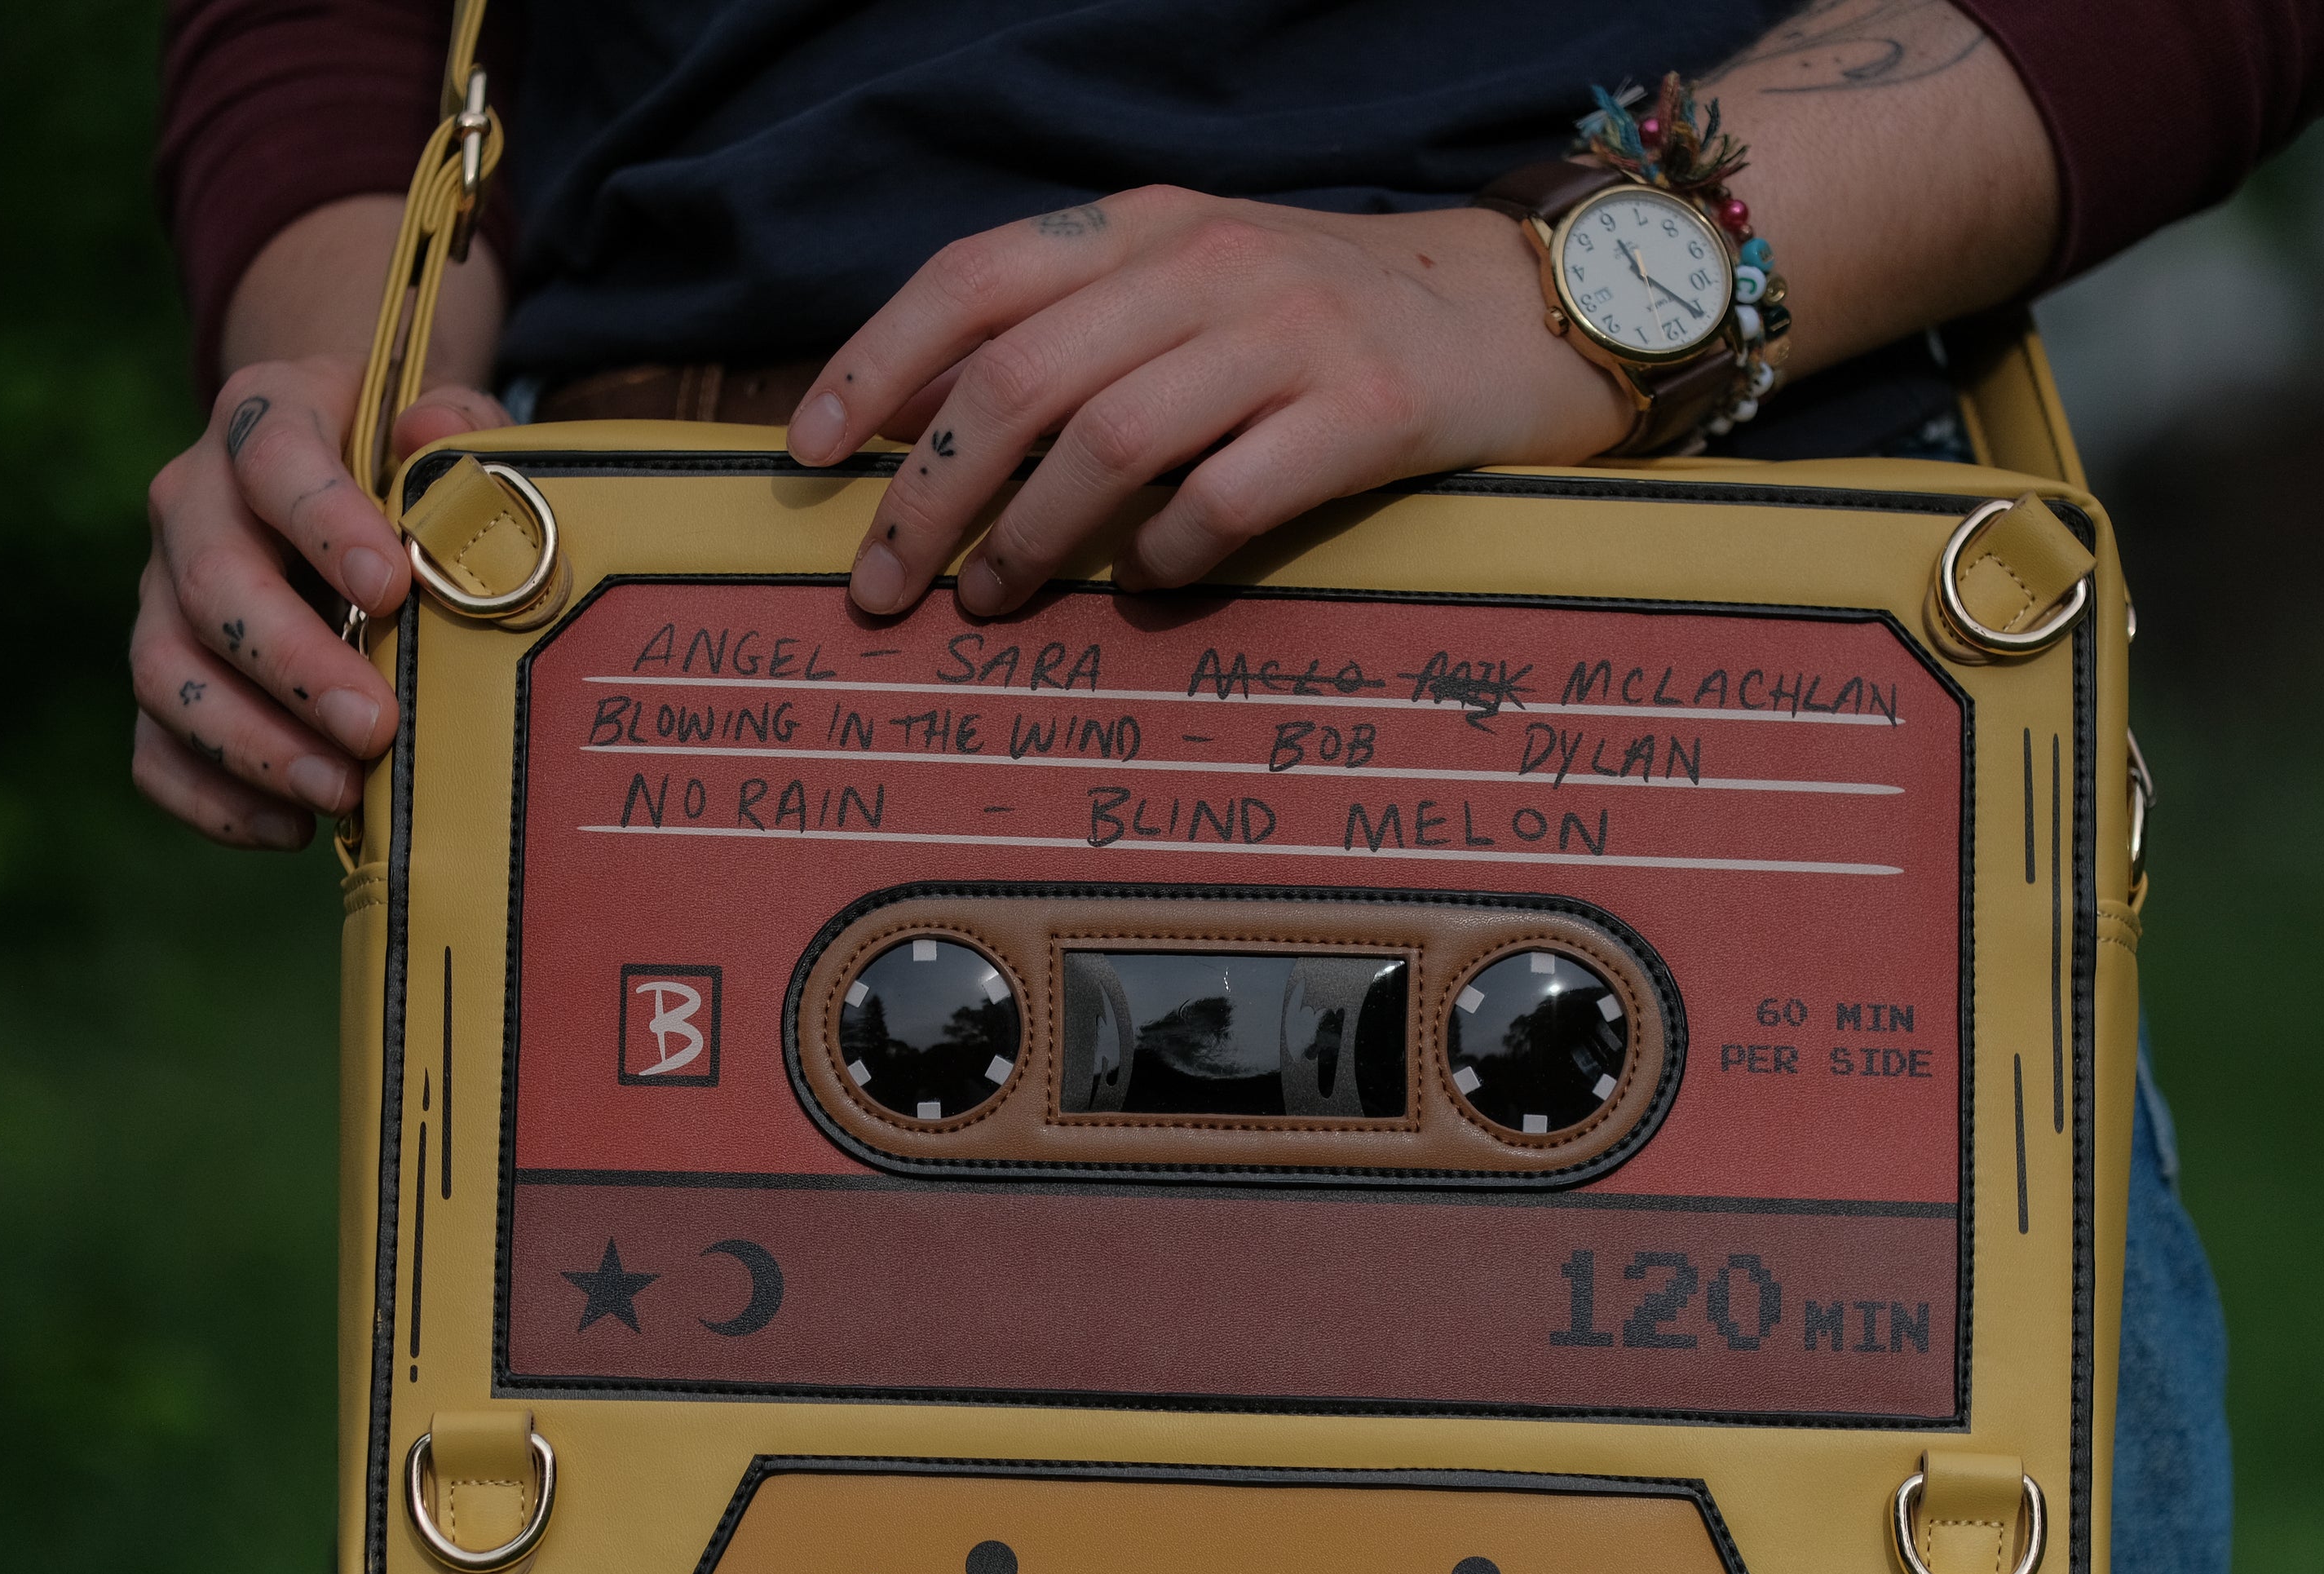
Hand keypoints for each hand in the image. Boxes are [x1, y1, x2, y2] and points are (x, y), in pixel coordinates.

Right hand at [130, 356, 509, 846]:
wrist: (335, 469)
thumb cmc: (408, 463)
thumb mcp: (443, 424)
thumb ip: (455, 427)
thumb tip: (436, 440)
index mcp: (263, 421)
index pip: (274, 459)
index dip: (325, 524)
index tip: (392, 590)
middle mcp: (193, 503)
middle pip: (212, 584)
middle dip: (294, 666)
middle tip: (375, 726)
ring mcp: (164, 592)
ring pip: (166, 672)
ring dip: (250, 744)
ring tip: (340, 791)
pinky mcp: (164, 671)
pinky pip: (153, 744)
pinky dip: (210, 798)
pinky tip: (288, 829)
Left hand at [784, 186, 1629, 617]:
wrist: (1516, 311)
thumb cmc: (1330, 317)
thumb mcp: (1191, 286)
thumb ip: (1073, 330)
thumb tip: (920, 420)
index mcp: (1147, 225)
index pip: (973, 278)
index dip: (873, 365)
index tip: (807, 453)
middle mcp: (1208, 264)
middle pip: (1019, 381)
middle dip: (927, 495)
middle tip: (888, 585)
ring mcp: (1293, 335)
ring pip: (1108, 445)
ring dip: (1028, 541)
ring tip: (997, 599)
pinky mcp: (1369, 412)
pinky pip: (1229, 498)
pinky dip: (1164, 555)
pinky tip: (1144, 583)